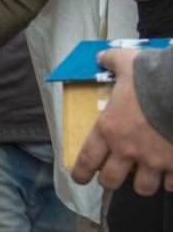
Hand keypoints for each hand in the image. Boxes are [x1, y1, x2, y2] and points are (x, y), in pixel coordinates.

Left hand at [71, 48, 172, 194]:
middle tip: (115, 175)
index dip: (81, 173)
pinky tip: (171, 172)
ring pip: (143, 188)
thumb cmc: (152, 76)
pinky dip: (170, 181)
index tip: (80, 179)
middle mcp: (127, 150)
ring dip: (143, 183)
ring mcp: (154, 161)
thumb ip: (111, 61)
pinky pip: (171, 185)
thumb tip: (101, 57)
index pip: (87, 160)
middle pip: (111, 181)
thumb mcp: (127, 63)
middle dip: (111, 180)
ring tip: (147, 174)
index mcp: (109, 130)